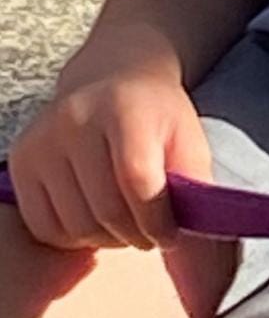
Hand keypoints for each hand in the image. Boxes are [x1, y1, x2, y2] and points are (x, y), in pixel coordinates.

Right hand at [5, 40, 213, 250]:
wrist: (112, 79)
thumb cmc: (156, 115)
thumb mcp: (189, 137)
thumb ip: (196, 182)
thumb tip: (197, 233)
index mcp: (125, 109)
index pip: (138, 181)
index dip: (157, 220)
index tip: (170, 235)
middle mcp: (75, 120)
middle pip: (106, 209)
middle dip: (135, 234)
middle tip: (149, 233)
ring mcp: (42, 141)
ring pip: (75, 225)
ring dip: (106, 238)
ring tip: (125, 223)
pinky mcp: (21, 162)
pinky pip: (44, 227)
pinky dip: (73, 237)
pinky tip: (94, 219)